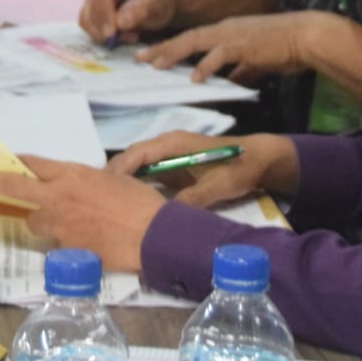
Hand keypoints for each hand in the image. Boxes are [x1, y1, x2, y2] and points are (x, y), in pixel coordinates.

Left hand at [0, 155, 164, 271]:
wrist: (152, 234)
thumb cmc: (138, 201)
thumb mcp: (113, 179)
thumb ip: (87, 181)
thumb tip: (80, 187)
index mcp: (71, 174)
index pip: (32, 164)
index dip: (14, 162)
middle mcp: (58, 197)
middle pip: (15, 187)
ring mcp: (59, 226)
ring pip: (35, 222)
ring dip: (43, 221)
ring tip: (68, 223)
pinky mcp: (66, 250)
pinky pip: (57, 244)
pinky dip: (66, 243)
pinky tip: (87, 243)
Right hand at [79, 0, 181, 43]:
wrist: (157, 5)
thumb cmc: (159, 0)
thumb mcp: (158, 4)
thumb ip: (142, 10)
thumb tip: (121, 22)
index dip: (103, 14)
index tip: (112, 33)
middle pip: (90, 7)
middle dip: (105, 28)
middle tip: (130, 37)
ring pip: (87, 19)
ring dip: (104, 34)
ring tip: (130, 36)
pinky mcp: (91, 9)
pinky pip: (89, 26)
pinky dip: (102, 36)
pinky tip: (122, 36)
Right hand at [107, 132, 298, 207]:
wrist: (259, 161)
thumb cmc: (238, 167)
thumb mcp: (218, 185)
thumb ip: (194, 198)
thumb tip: (166, 217)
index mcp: (173, 143)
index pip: (137, 153)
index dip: (120, 170)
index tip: (107, 189)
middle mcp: (166, 147)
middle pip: (132, 159)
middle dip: (116, 178)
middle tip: (102, 202)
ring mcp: (169, 158)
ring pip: (139, 168)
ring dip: (125, 183)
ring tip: (111, 206)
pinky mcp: (174, 170)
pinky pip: (149, 177)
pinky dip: (138, 188)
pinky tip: (131, 205)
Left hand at [139, 12, 341, 84]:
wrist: (306, 35)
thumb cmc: (284, 47)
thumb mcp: (257, 60)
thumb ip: (242, 71)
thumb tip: (230, 84)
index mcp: (226, 31)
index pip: (192, 38)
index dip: (170, 47)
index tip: (151, 56)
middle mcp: (224, 29)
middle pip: (185, 38)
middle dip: (161, 48)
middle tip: (139, 58)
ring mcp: (233, 35)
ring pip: (194, 41)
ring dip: (173, 53)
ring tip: (155, 65)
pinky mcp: (244, 45)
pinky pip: (219, 55)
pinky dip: (205, 66)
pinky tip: (194, 78)